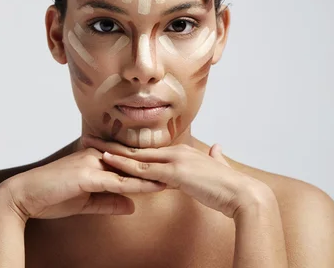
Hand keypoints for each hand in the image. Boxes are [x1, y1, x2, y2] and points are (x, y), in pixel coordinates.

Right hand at [0, 146, 165, 220]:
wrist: (24, 196)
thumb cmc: (52, 197)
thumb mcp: (87, 202)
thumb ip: (110, 201)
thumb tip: (132, 204)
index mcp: (97, 158)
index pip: (130, 162)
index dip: (152, 167)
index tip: (173, 172)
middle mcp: (97, 155)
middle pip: (135, 161)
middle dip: (159, 167)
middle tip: (185, 171)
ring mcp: (92, 162)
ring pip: (130, 169)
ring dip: (155, 174)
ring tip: (178, 178)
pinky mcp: (86, 175)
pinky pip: (117, 181)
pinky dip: (138, 185)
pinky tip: (154, 188)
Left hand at [81, 135, 271, 218]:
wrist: (242, 194)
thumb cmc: (230, 187)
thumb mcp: (218, 169)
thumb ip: (214, 158)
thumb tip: (216, 150)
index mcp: (183, 153)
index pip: (148, 150)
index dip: (127, 148)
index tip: (110, 144)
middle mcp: (176, 152)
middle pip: (137, 149)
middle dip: (112, 145)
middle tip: (90, 140)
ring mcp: (175, 161)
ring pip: (137, 157)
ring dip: (112, 153)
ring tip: (90, 149)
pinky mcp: (176, 173)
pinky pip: (145, 171)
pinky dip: (125, 166)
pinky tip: (109, 164)